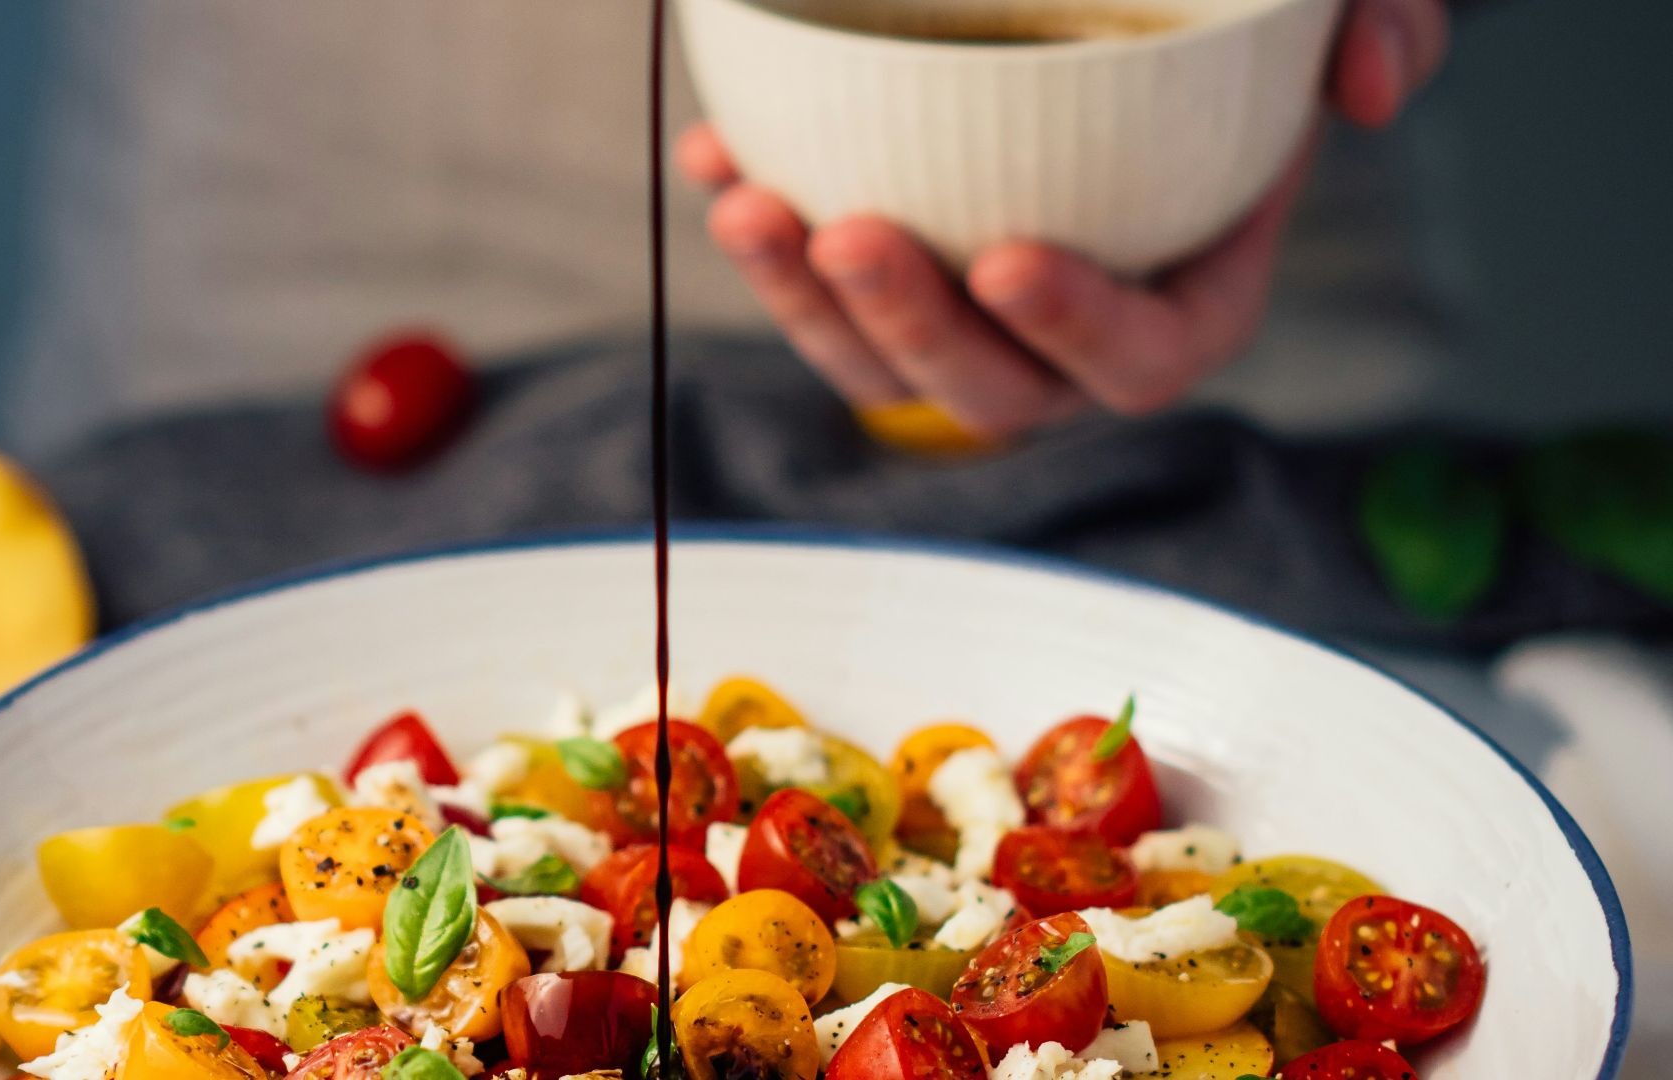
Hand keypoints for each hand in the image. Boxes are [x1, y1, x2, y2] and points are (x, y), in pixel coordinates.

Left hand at [679, 0, 1450, 439]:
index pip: (1141, 357)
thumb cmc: (1227, 42)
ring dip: (806, 305)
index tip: (1010, 256)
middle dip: (910, 328)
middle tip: (846, 229)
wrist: (1127, 39)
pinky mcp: (893, 293)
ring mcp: (972, 327)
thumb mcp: (1328, 10)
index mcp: (1184, 303)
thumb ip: (1386, 26)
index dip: (1077, 328)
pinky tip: (719, 159)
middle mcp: (1070, 342)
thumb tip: (1374, 87)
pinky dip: (763, 243)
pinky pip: (818, 303)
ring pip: (882, 367)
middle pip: (992, 390)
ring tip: (748, 206)